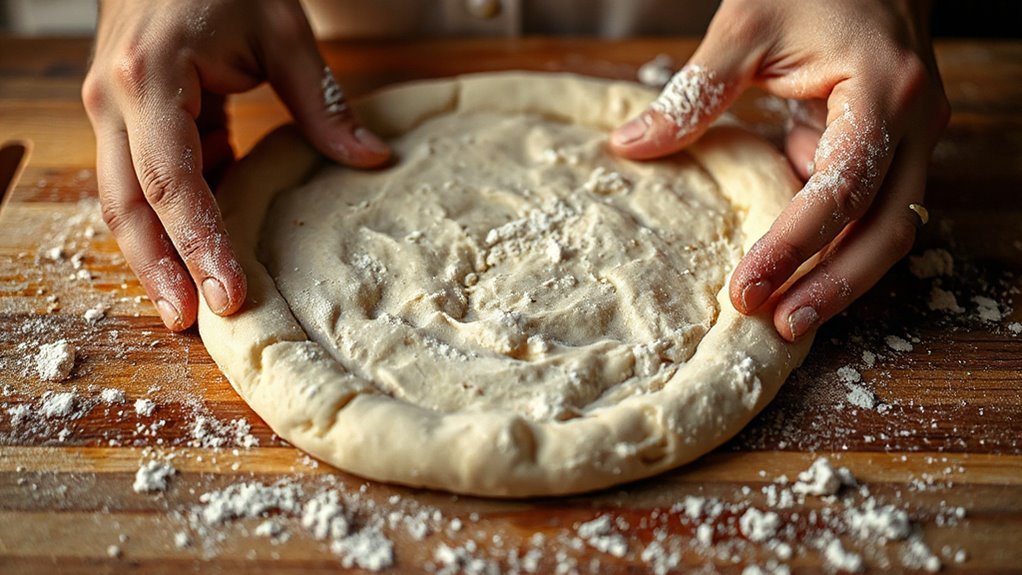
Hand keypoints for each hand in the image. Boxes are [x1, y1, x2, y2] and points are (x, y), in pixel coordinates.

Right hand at [82, 0, 389, 330]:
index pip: (172, 180)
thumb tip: (372, 159)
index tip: (229, 294)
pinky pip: (142, 179)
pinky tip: (203, 249)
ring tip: (190, 307)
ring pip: (124, 199)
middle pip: (129, 205)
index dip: (199, 243)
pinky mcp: (127, 118)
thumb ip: (321, 101)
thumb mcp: (281, 31)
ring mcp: (112, 110)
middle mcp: (116, 101)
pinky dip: (170, 218)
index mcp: (151, 79)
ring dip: (155, 255)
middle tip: (194, 325)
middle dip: (160, 270)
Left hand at [610, 0, 948, 341]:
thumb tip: (630, 146)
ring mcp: (915, 138)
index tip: (745, 290)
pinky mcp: (895, 147)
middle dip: (833, 287)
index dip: (792, 248)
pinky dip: (833, 244)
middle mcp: (917, 123)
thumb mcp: (747, 26)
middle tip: (776, 327)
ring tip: (783, 317)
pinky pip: (871, 209)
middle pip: (887, 231)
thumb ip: (695, 92)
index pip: (841, 191)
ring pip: (889, 230)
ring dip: (839, 278)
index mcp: (885, 91)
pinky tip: (793, 273)